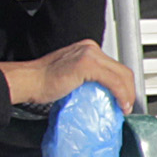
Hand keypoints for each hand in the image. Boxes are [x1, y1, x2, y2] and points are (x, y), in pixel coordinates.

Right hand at [0, 38, 134, 112]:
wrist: (27, 81)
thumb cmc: (43, 81)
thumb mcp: (73, 76)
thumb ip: (88, 78)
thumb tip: (103, 93)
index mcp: (88, 49)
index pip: (115, 67)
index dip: (124, 85)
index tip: (124, 99)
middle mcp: (90, 48)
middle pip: (122, 70)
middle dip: (129, 90)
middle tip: (127, 106)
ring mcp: (89, 55)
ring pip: (121, 75)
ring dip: (128, 94)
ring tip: (124, 107)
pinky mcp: (87, 64)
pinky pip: (113, 81)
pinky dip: (121, 94)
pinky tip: (120, 104)